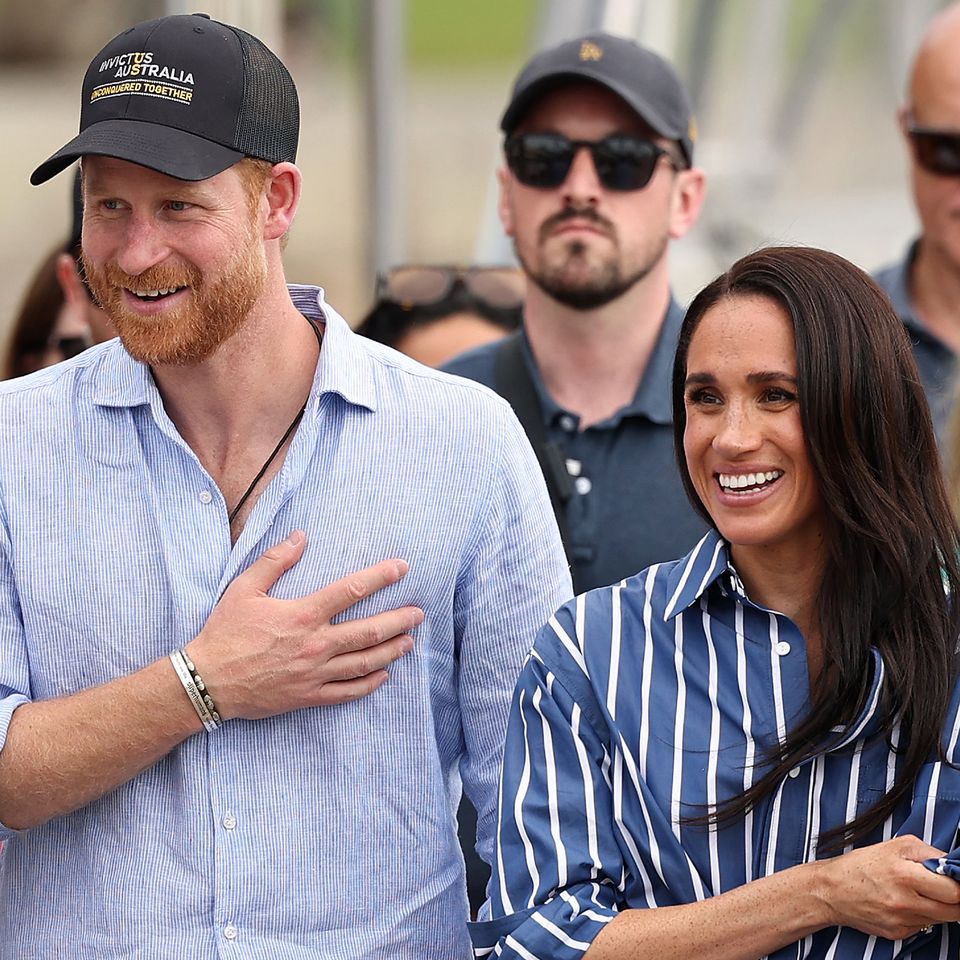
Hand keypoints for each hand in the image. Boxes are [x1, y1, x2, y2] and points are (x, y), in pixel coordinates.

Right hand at [184, 530, 422, 718]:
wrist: (207, 682)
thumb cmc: (225, 633)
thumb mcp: (244, 590)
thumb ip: (274, 561)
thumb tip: (301, 536)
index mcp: (302, 615)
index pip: (351, 591)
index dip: (380, 577)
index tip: (402, 568)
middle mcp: (315, 645)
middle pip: (368, 631)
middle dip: (398, 620)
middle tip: (419, 613)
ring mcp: (314, 674)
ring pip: (363, 662)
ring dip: (391, 651)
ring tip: (409, 641)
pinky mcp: (308, 696)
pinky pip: (346, 692)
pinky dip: (368, 684)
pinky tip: (383, 675)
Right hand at [813, 834, 959, 938]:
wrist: (832, 891)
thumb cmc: (862, 865)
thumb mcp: (894, 845)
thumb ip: (928, 853)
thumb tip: (953, 865)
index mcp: (904, 874)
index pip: (954, 890)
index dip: (958, 883)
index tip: (955, 878)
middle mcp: (904, 901)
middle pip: (955, 910)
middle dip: (954, 899)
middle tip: (943, 888)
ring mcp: (902, 920)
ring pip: (942, 919)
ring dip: (939, 907)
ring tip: (920, 893)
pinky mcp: (898, 933)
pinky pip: (924, 926)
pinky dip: (921, 915)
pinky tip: (905, 903)